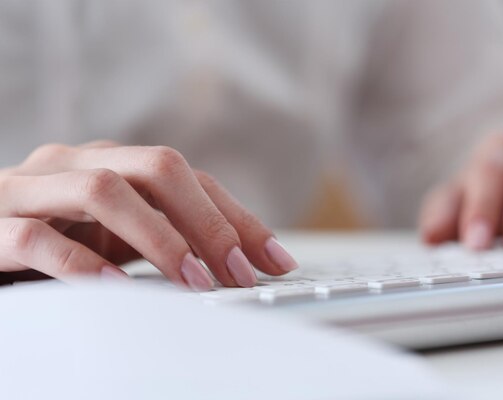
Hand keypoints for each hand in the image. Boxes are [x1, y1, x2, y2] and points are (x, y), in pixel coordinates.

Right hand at [0, 141, 297, 288]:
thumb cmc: (51, 236)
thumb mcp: (115, 235)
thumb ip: (163, 236)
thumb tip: (236, 265)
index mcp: (112, 162)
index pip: (191, 179)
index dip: (238, 218)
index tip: (276, 260)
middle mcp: (76, 163)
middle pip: (158, 168)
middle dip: (208, 222)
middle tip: (238, 274)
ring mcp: (31, 189)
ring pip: (105, 191)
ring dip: (160, 239)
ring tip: (195, 283)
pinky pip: (41, 238)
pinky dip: (85, 266)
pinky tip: (117, 291)